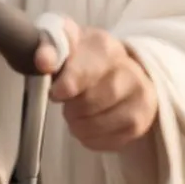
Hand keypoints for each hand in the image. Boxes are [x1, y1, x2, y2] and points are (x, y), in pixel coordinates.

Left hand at [36, 19, 157, 151]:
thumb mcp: (64, 42)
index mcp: (105, 47)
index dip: (66, 86)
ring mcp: (139, 97)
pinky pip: (106, 141)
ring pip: (97, 124)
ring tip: (77, 112)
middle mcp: (129, 70)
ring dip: (78, 124)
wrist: (117, 67)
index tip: (56, 93)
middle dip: (71, 106)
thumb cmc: (83, 56)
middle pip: (89, 102)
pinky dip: (90, 137)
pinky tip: (90, 122)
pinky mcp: (140, 122)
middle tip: (66, 102)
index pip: (84, 72)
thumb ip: (49, 47)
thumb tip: (43, 62)